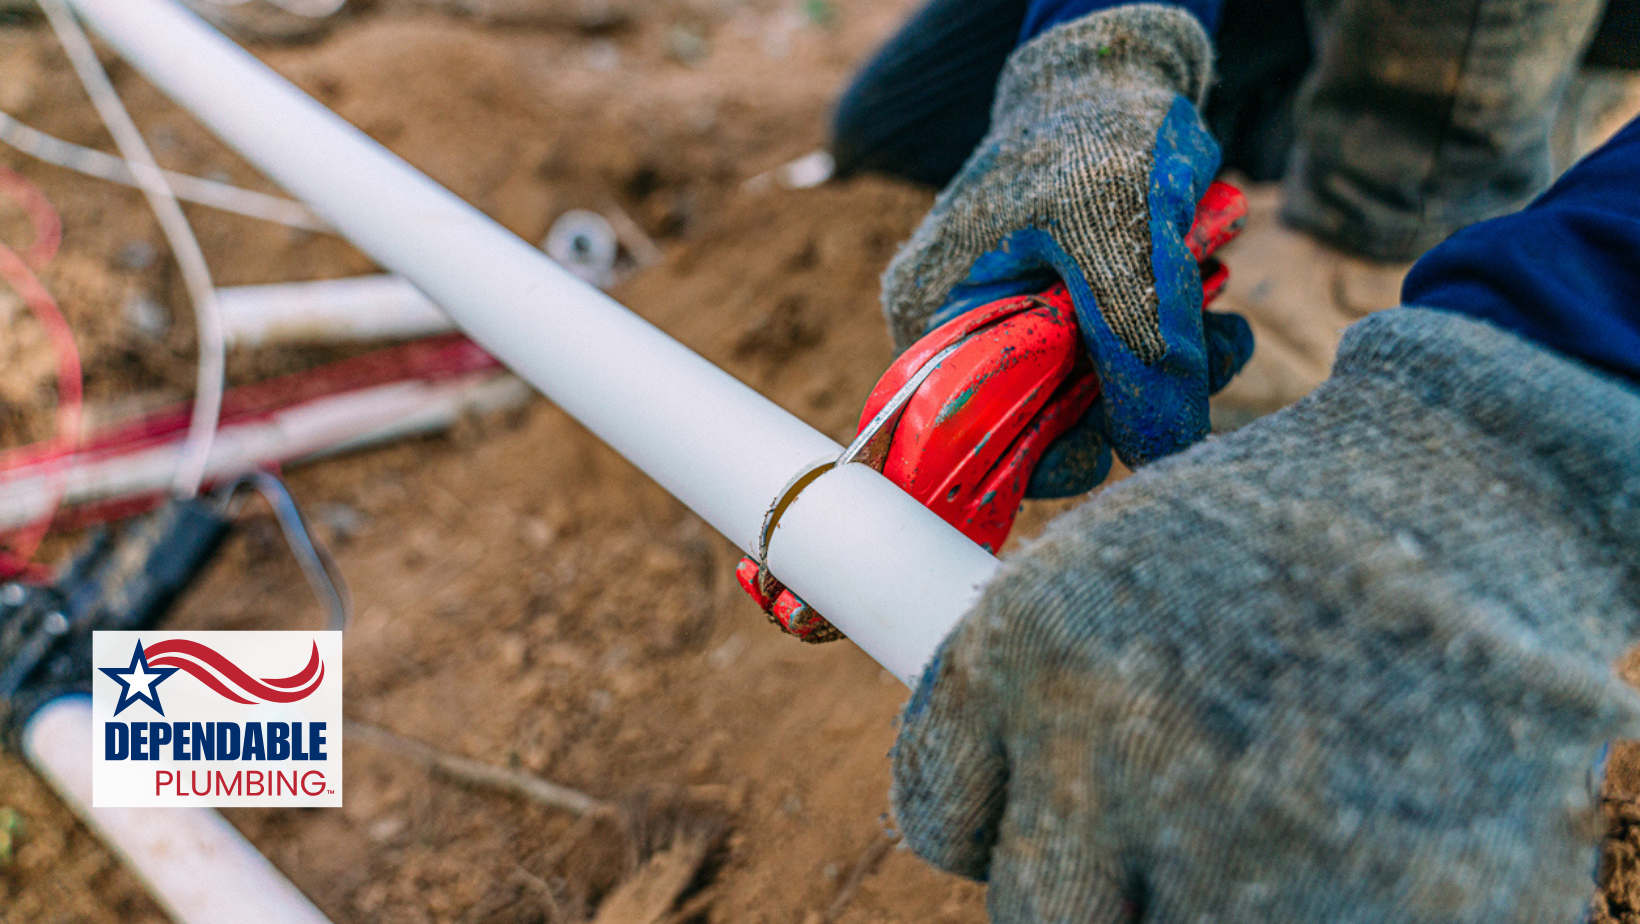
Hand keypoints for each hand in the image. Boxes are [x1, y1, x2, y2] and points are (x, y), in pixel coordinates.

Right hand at [881, 6, 1251, 494]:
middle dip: (1127, 403)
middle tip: (1202, 359)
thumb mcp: (1117, 236)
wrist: (1119, 75)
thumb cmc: (1092, 134)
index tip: (1108, 444)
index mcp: (935, 314)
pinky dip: (1177, 347)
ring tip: (1221, 323)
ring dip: (1169, 371)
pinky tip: (1216, 308)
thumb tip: (1162, 453)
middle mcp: (971, 332)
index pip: (964, 430)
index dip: (1034, 454)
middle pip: (1042, 422)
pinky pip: (1129, 364)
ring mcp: (1028, 325)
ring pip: (1100, 398)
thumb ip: (1138, 345)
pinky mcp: (1081, 316)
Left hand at [891, 310, 1638, 923]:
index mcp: (1028, 648)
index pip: (940, 812)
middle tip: (1159, 833)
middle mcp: (1109, 745)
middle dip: (1089, 887)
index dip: (994, 820)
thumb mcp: (1114, 562)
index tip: (1043, 812)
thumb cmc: (1287, 524)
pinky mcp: (1372, 901)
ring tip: (1257, 823)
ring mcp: (1236, 833)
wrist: (1480, 491)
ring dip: (1190, 901)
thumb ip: (1037, 689)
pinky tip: (1340, 841)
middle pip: (1036, 914)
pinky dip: (1302, 913)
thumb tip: (985, 797)